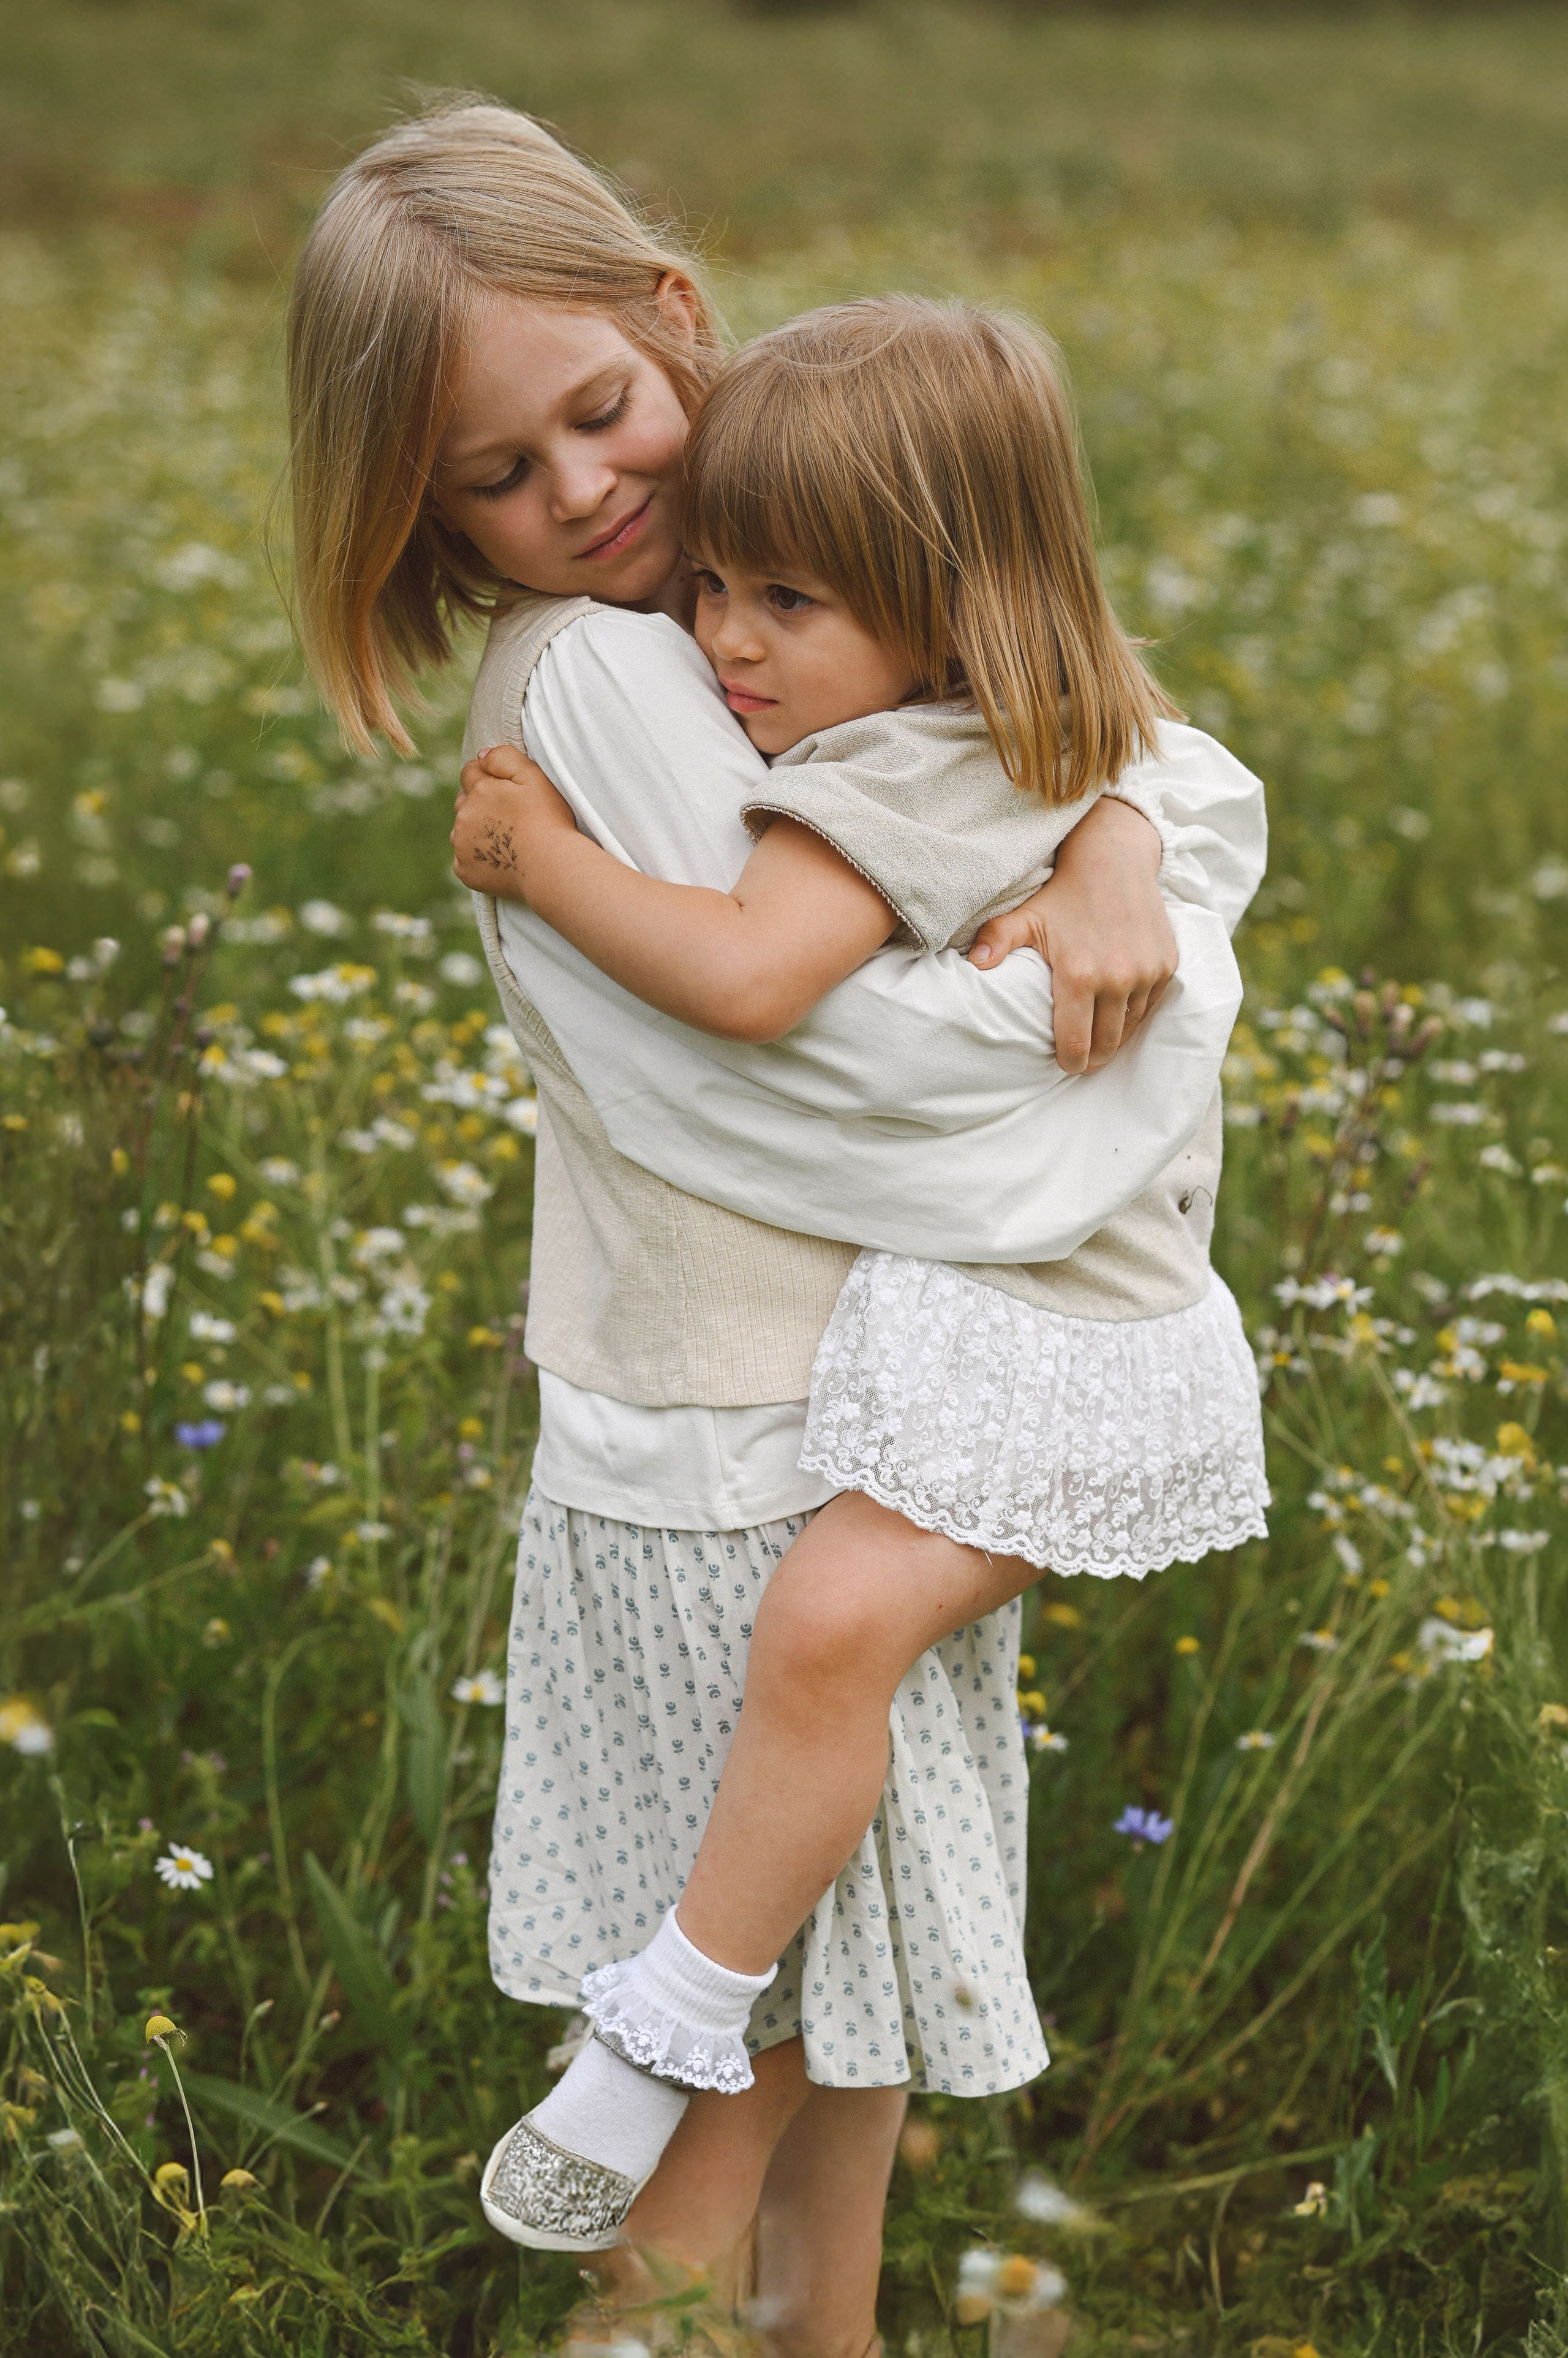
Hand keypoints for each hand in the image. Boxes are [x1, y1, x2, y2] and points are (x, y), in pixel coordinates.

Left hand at [451, 745, 575, 898]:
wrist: (552, 867)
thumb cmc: (548, 820)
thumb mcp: (533, 777)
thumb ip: (504, 758)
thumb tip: (481, 755)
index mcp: (479, 790)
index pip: (470, 772)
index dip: (486, 776)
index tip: (504, 788)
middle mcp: (464, 816)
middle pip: (463, 802)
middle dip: (478, 802)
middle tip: (507, 814)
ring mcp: (463, 846)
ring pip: (460, 831)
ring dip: (474, 830)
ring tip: (503, 838)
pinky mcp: (466, 872)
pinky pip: (463, 860)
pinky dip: (474, 858)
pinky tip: (497, 859)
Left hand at [966, 797, 1176, 1073]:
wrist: (1114, 860)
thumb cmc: (1063, 893)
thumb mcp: (1026, 916)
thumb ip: (997, 940)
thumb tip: (974, 965)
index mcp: (1079, 975)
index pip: (1076, 1045)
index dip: (1069, 1062)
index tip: (1064, 1063)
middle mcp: (1117, 979)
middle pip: (1106, 1045)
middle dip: (1092, 1058)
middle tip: (1081, 1060)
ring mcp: (1146, 973)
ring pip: (1130, 1029)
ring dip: (1114, 1038)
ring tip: (1098, 1040)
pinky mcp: (1166, 966)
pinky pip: (1149, 1007)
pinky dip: (1134, 1014)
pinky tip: (1118, 1013)